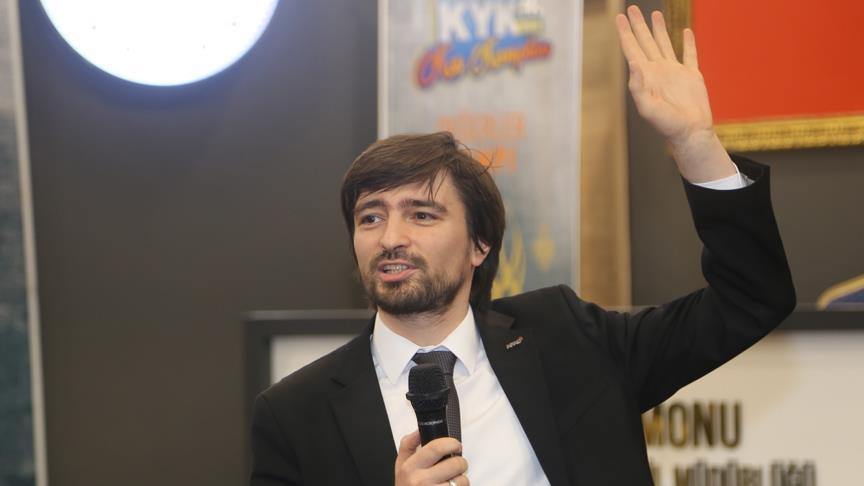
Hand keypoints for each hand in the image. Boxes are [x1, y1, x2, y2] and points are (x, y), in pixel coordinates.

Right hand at [395, 431, 469, 485]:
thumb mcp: (400, 465)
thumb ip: (408, 444)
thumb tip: (419, 430)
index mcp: (410, 467)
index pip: (436, 448)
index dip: (451, 443)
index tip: (456, 445)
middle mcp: (420, 481)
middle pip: (454, 463)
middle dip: (461, 462)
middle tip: (456, 465)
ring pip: (461, 481)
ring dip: (461, 480)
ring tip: (452, 481)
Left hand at [616, 6, 734, 182]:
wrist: (690, 132)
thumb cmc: (667, 125)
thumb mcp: (647, 108)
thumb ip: (638, 86)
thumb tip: (633, 62)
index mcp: (645, 76)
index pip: (632, 49)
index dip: (625, 33)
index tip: (619, 17)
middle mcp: (658, 71)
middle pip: (645, 42)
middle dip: (637, 25)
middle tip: (631, 9)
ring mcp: (675, 72)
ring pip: (664, 44)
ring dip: (658, 28)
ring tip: (654, 13)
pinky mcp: (692, 76)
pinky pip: (689, 54)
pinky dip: (687, 42)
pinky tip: (684, 31)